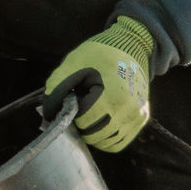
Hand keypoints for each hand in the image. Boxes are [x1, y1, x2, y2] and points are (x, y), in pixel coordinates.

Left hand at [43, 17, 152, 151]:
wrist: (130, 46)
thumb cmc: (99, 54)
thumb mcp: (74, 62)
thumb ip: (58, 84)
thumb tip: (49, 111)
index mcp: (112, 94)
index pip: (84, 120)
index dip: (72, 114)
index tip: (71, 104)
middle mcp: (128, 109)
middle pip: (94, 134)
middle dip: (81, 126)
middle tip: (77, 113)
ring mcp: (136, 115)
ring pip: (107, 142)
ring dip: (92, 135)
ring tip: (87, 118)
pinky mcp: (141, 118)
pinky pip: (119, 142)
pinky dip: (105, 140)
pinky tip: (97, 128)